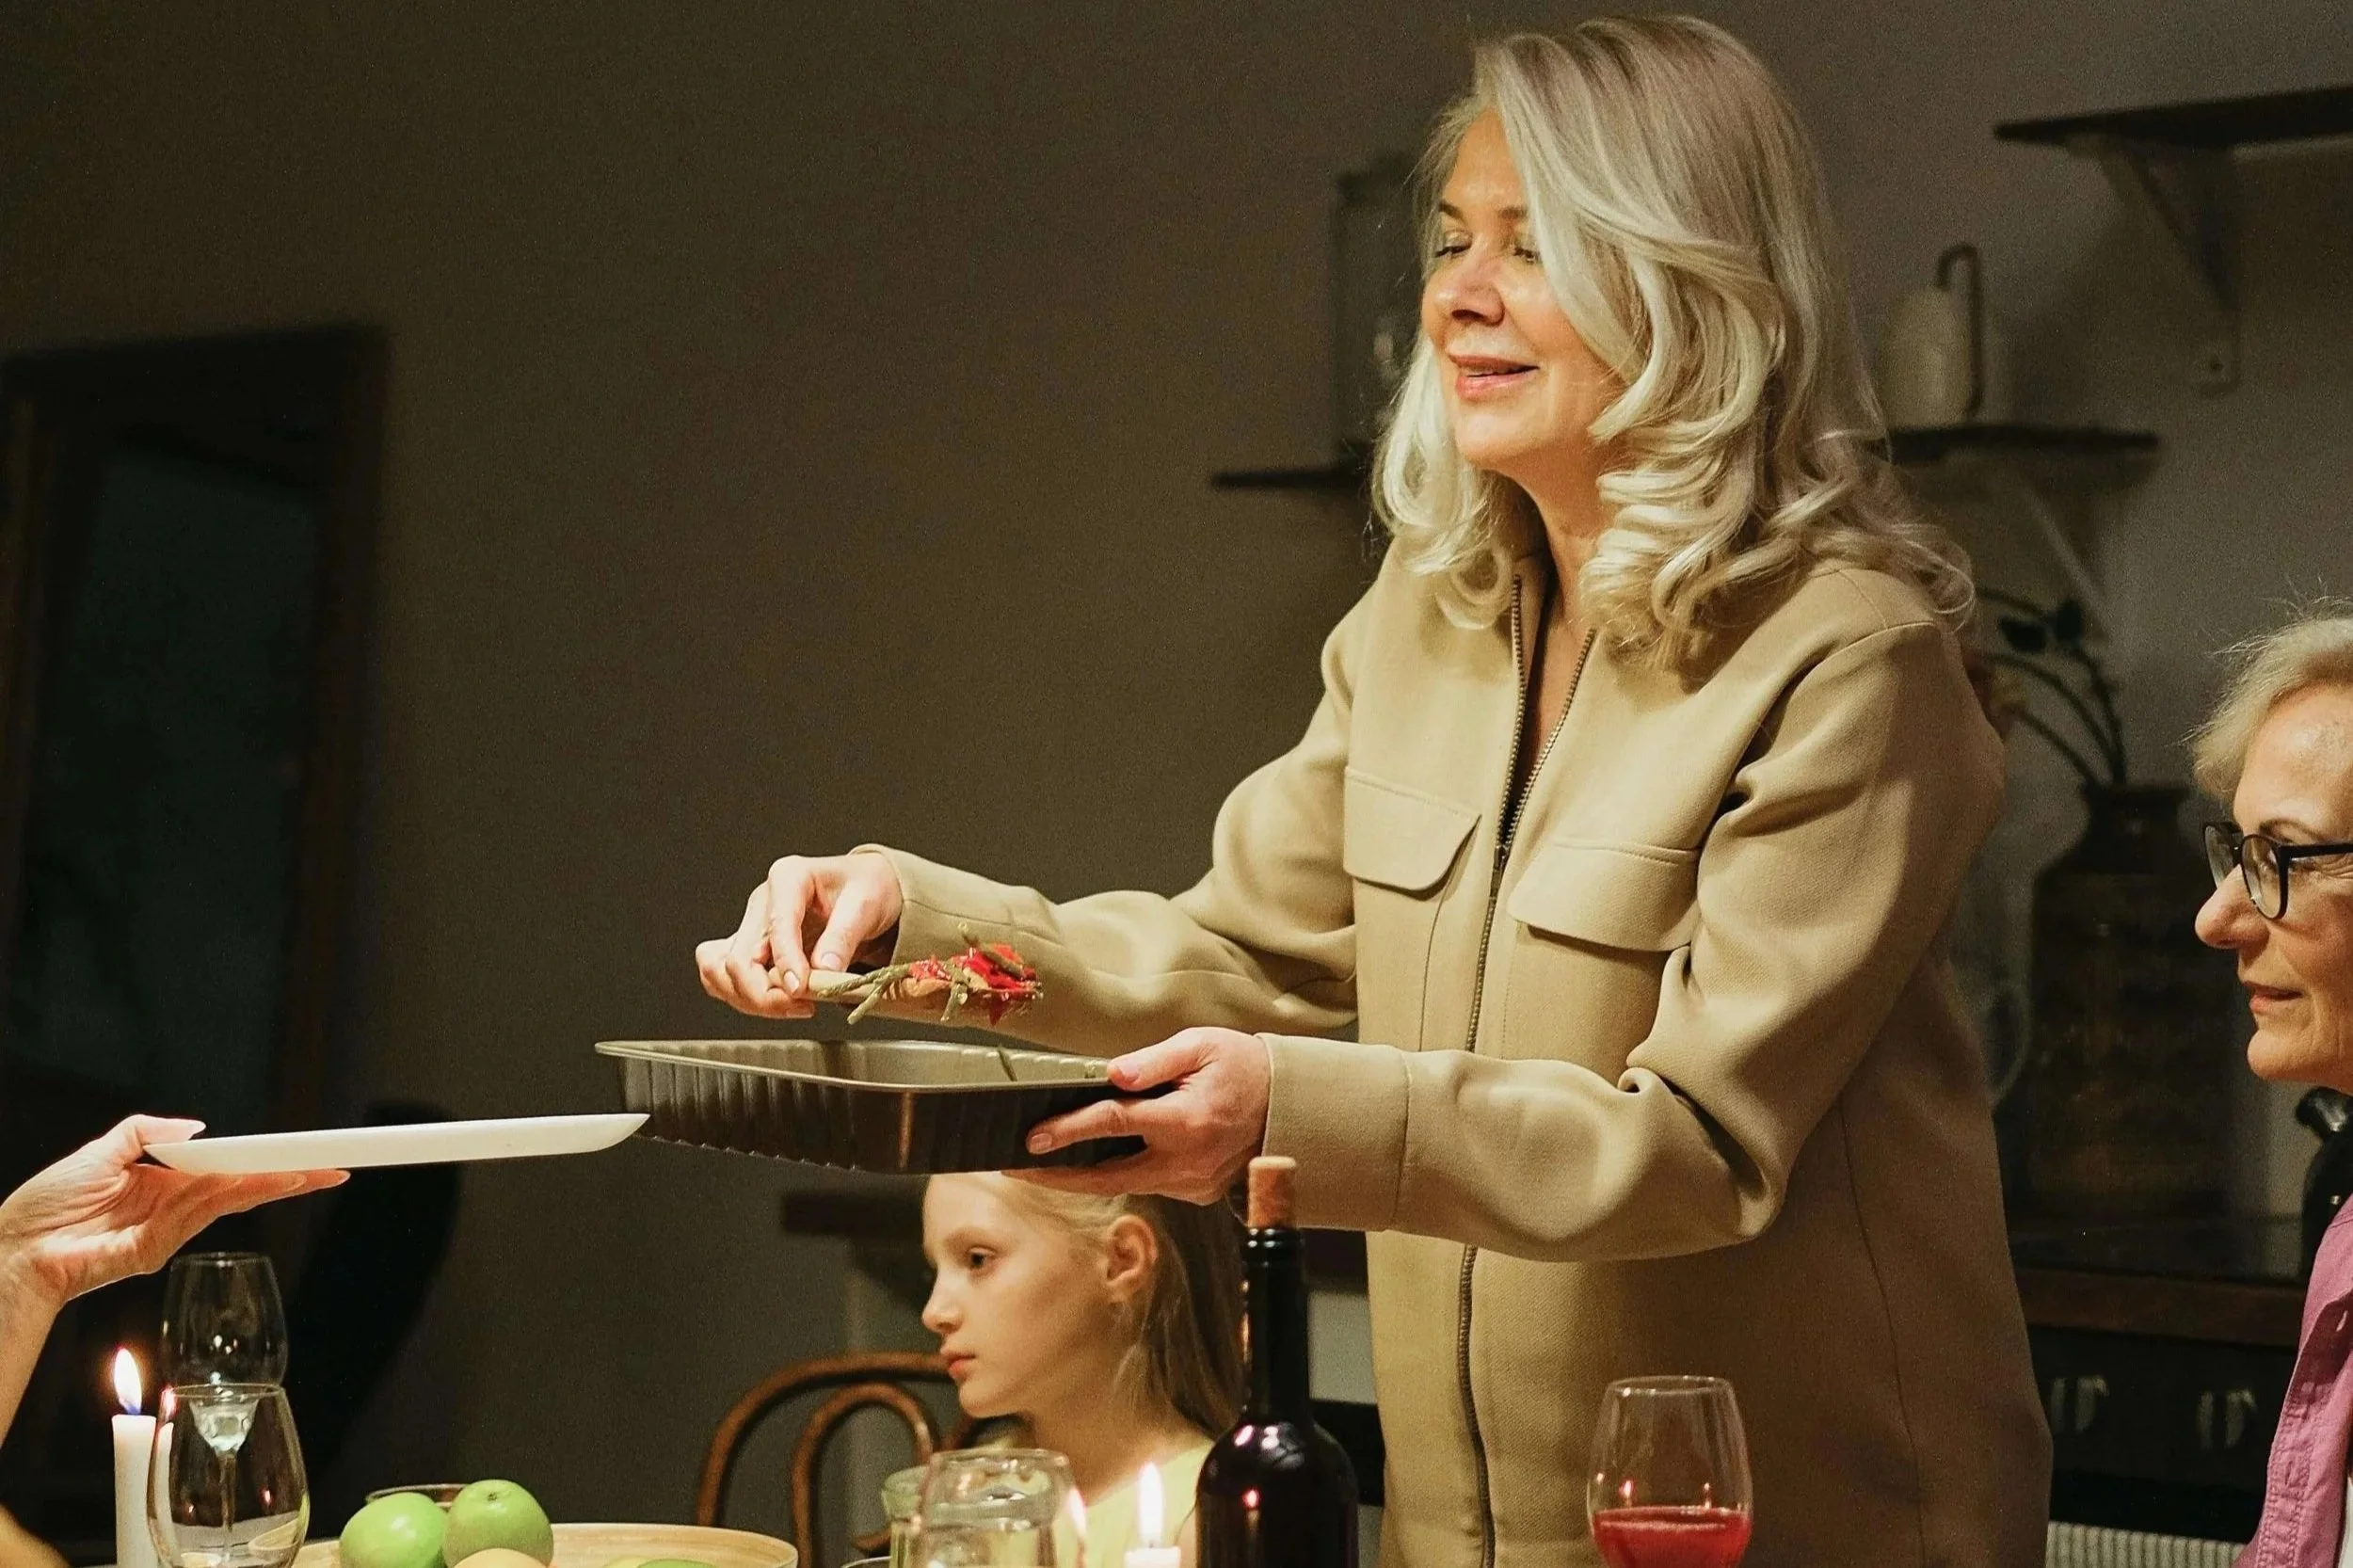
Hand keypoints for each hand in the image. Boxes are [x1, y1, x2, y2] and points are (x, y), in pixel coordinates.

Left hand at [0, 1118, 344, 1314]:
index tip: (300, 1150)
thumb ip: (145, 1131)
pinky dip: (229, 1195)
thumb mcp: (99, 1151)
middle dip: (288, 1176)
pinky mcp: (155, 1251)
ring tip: (309, 1172)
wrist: (13, 1247)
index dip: (261, 1158)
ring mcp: (167, 1231)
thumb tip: (197, 1127)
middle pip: (240, 1186)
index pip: (224, 1167)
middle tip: (334, 1167)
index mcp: (161, 1182)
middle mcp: (171, 1207)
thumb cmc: (44, 1205)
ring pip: (230, 1200)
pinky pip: (198, 1216)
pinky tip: (257, 1181)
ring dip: (271, 1184)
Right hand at [696, 851, 904, 1019]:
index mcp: (789, 878)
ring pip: (722, 971)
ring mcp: (753, 925)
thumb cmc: (867, 888)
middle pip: (739, 957)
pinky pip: (723, 976)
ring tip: (793, 1006)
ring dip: (750, 999)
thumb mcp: (867, 903)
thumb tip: (824, 969)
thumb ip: (843, 936)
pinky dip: (741, 996)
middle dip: (764, 992)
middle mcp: (763, 901)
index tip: (799, 989)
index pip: (776, 925)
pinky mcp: (751, 947)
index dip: (785, 961)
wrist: (867, 889)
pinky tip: (775, 1002)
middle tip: (802, 1007)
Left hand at [1011, 1028, 1270, 1205]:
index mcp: (1186, 1120)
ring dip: (1081, 1178)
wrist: (1290, 1106)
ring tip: (1040, 1167)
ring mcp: (1192, 1182)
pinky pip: (1147, 1183)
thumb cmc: (1243, 1067)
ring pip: (1123, 1186)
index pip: (1112, 1125)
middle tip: (1014, 1171)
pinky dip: (1117, 1174)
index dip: (1067, 1130)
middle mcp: (1186, 1160)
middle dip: (1056, 1177)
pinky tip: (1091, 1162)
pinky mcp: (1196, 1192)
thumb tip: (1113, 1075)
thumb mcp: (1203, 1045)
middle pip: (1106, 1177)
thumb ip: (1154, 1060)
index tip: (1031, 1137)